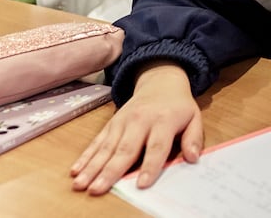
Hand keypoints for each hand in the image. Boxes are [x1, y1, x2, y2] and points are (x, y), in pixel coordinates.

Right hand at [70, 62, 202, 194]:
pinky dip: (85, 156)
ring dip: (92, 167)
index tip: (141, 184)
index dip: (150, 165)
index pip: (157, 146)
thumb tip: (193, 158)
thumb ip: (194, 138)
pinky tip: (75, 170)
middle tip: (97, 189)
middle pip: (125, 149)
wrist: (160, 81)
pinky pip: (97, 141)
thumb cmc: (178, 106)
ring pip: (106, 147)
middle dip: (110, 171)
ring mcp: (122, 122)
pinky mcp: (111, 124)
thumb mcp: (194, 118)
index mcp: (163, 120)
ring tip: (80, 184)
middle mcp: (140, 121)